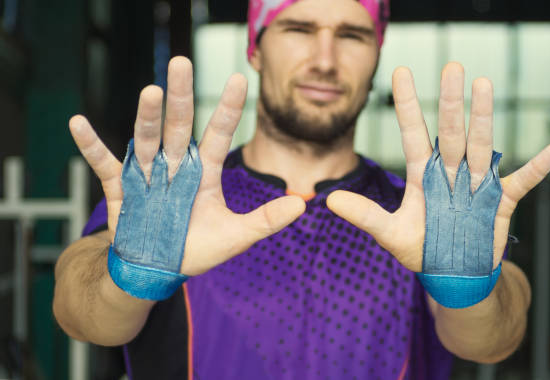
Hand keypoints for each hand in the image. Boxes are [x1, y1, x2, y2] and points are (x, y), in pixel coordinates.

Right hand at [69, 56, 304, 275]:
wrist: (158, 267)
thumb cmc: (197, 249)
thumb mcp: (236, 236)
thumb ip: (266, 220)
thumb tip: (303, 204)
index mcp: (205, 173)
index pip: (219, 135)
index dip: (228, 109)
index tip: (240, 79)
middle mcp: (177, 166)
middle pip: (180, 126)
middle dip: (182, 97)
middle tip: (182, 62)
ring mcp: (148, 175)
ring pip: (148, 140)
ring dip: (147, 117)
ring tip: (150, 91)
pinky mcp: (122, 189)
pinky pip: (104, 165)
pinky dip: (91, 146)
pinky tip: (78, 123)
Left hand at [327, 62, 549, 271]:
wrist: (451, 273)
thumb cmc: (420, 249)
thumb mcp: (390, 233)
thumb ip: (365, 215)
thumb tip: (329, 201)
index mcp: (422, 174)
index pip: (413, 133)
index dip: (407, 104)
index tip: (401, 72)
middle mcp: (449, 171)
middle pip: (449, 131)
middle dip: (449, 101)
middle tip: (451, 67)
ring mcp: (476, 183)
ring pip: (480, 145)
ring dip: (483, 118)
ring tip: (484, 85)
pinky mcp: (500, 201)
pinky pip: (521, 182)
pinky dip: (537, 169)